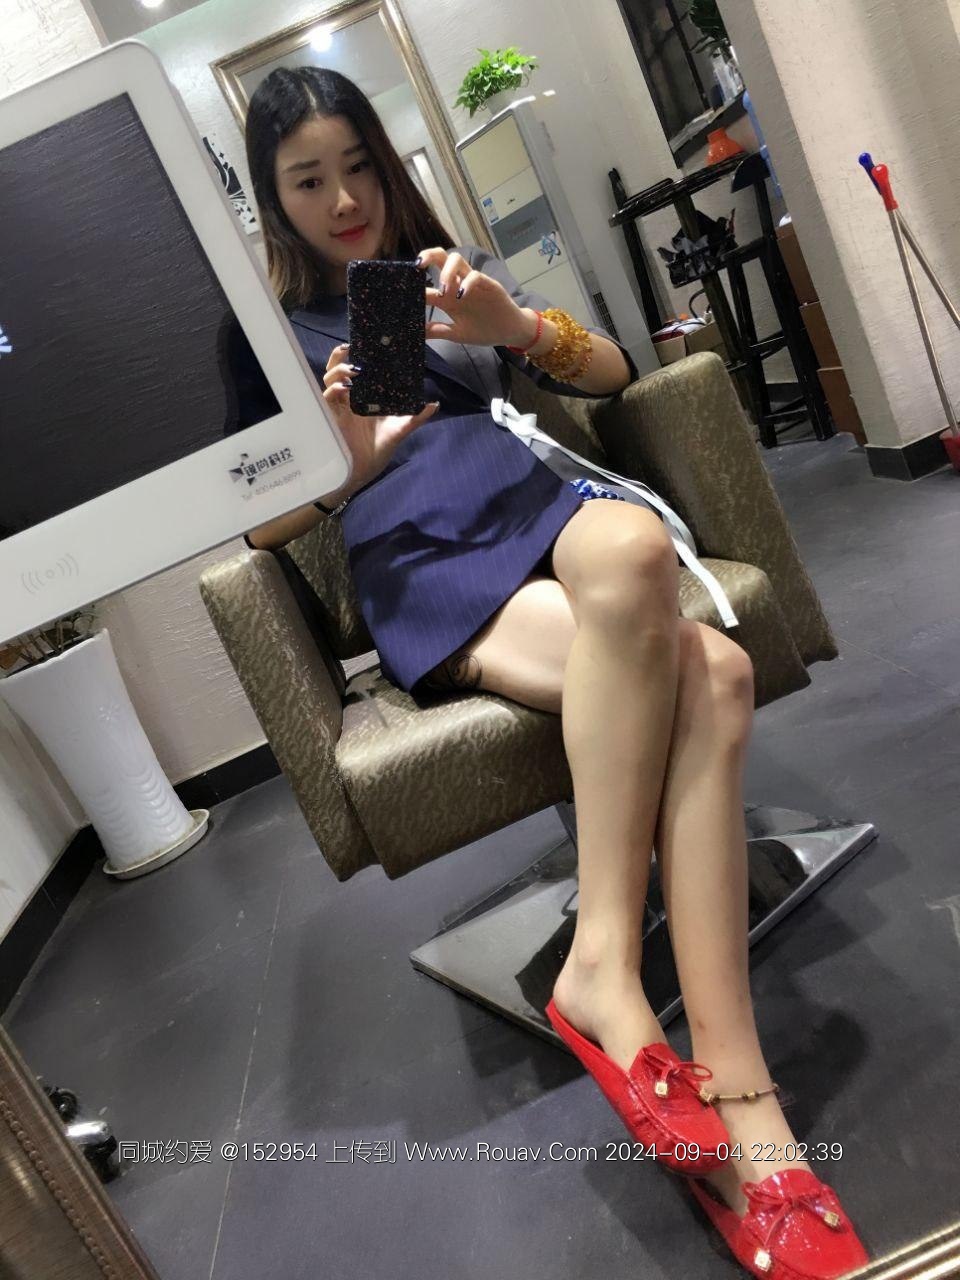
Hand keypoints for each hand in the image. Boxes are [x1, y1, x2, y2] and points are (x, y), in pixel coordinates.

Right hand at [320, 343, 438, 498]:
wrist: (366, 469)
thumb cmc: (380, 448)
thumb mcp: (401, 429)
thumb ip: (416, 417)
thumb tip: (434, 404)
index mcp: (361, 397)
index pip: (354, 371)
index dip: (354, 356)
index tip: (363, 344)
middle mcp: (347, 398)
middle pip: (336, 370)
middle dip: (339, 356)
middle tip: (350, 347)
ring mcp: (337, 407)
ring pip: (329, 380)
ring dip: (338, 370)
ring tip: (353, 369)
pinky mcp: (331, 417)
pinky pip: (326, 398)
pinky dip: (333, 390)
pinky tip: (345, 388)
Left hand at [416, 247, 535, 347]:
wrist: (509, 332)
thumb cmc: (483, 330)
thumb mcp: (456, 334)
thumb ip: (437, 331)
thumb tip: (416, 332)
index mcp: (448, 297)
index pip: (427, 283)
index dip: (416, 282)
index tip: (403, 286)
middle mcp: (458, 285)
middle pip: (441, 259)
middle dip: (428, 256)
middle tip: (418, 265)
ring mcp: (473, 284)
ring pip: (457, 260)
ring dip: (447, 271)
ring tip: (443, 289)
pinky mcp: (489, 285)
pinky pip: (476, 276)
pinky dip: (467, 282)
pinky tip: (462, 295)